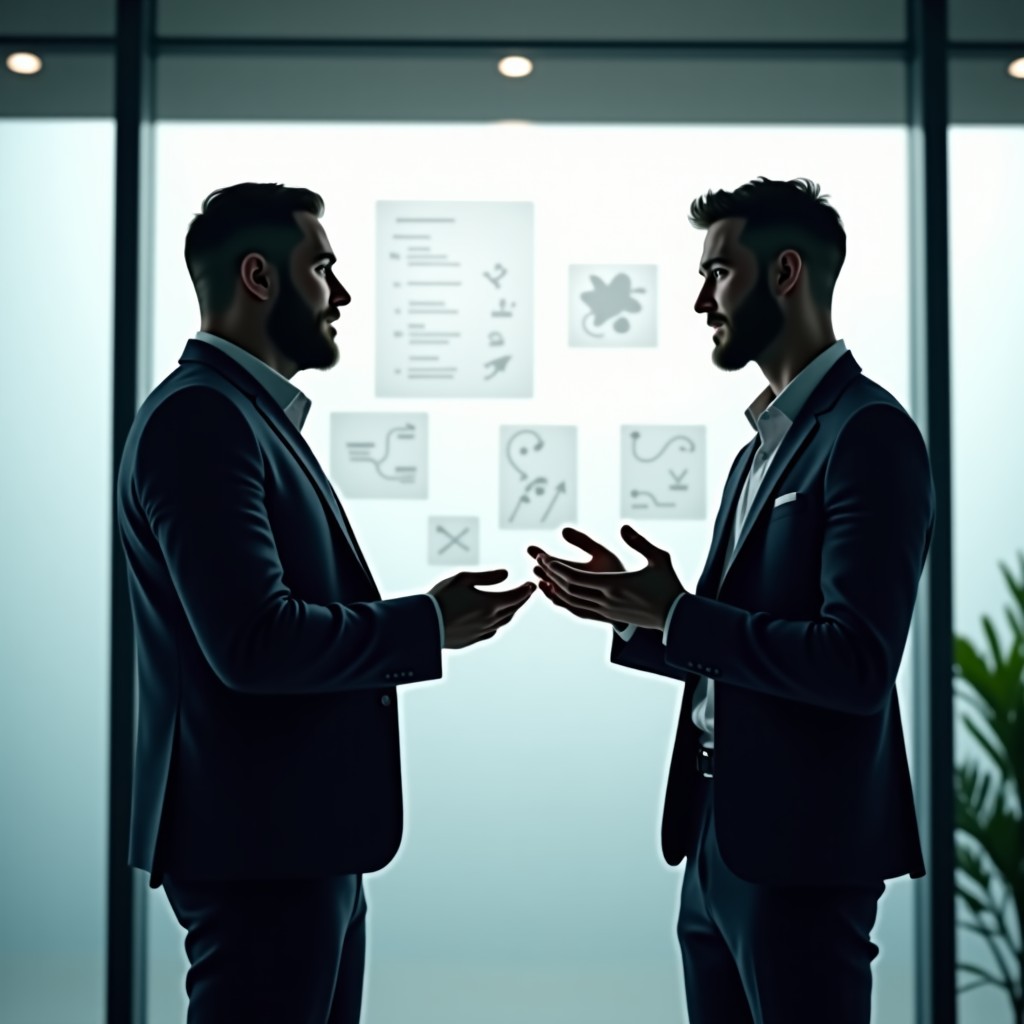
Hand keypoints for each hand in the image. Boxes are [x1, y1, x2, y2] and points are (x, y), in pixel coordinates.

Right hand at [429, 569, 535, 649]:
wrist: (423, 625)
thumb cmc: (441, 597)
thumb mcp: (463, 579)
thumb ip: (487, 577)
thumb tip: (506, 574)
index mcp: (490, 604)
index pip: (516, 596)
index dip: (525, 590)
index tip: (531, 585)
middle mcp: (489, 620)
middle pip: (513, 609)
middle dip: (521, 600)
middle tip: (527, 592)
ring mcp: (481, 632)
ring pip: (503, 622)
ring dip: (511, 611)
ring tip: (513, 603)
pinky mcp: (472, 640)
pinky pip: (491, 631)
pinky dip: (498, 623)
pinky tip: (496, 619)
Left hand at [532, 524, 685, 630]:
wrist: (676, 616)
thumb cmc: (668, 585)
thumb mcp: (658, 558)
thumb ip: (639, 542)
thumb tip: (623, 527)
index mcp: (614, 585)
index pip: (575, 578)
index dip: (557, 568)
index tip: (544, 557)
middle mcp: (606, 601)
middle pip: (569, 590)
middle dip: (552, 575)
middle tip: (539, 561)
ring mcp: (606, 612)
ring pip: (572, 602)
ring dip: (556, 589)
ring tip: (544, 576)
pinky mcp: (609, 618)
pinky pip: (580, 611)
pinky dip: (566, 602)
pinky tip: (559, 595)